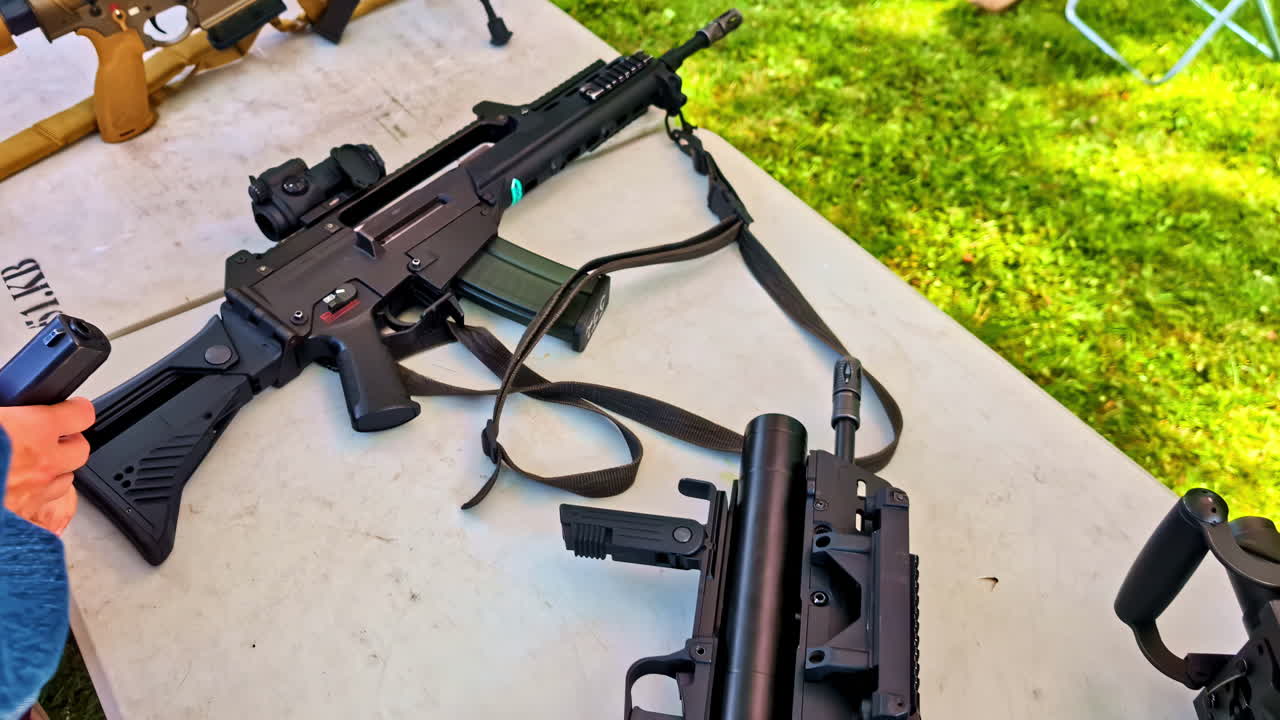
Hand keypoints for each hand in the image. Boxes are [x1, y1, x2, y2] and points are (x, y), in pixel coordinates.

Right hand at [0, 398, 94, 534]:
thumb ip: (4, 416)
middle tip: (47, 439)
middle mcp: (43, 462)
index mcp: (34, 430)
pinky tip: (15, 492)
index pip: (80, 414)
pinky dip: (35, 498)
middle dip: (67, 443)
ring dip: (52, 471)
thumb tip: (4, 415)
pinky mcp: (24, 517)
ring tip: (28, 466)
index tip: (69, 409)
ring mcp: (36, 493)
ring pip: (65, 479)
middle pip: (80, 450)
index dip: (75, 410)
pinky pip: (42, 505)